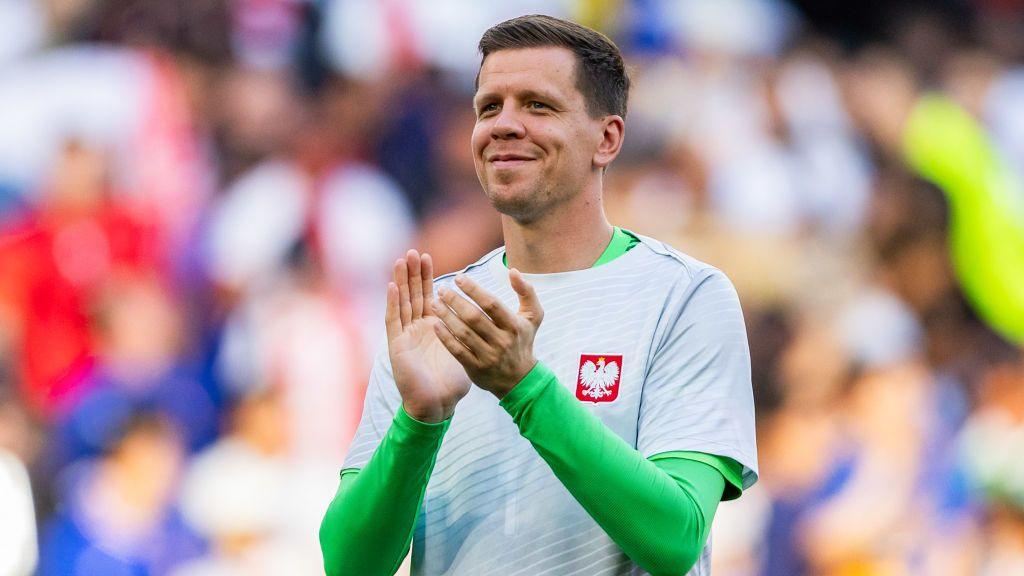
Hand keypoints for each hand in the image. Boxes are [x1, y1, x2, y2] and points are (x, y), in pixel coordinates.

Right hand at [386, 250, 470, 422]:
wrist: (436, 405)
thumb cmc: (451, 383)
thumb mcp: (465, 351)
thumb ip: (471, 335)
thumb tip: (490, 322)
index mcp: (433, 328)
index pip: (428, 296)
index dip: (426, 277)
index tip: (427, 257)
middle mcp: (417, 329)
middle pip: (413, 295)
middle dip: (413, 273)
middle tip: (413, 252)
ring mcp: (405, 336)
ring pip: (402, 302)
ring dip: (401, 282)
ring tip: (402, 261)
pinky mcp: (397, 345)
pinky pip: (393, 320)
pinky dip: (392, 303)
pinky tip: (392, 286)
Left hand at [431, 269, 543, 398]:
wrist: (519, 379)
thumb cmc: (522, 340)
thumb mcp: (533, 316)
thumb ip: (526, 292)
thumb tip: (513, 271)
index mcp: (514, 326)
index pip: (491, 304)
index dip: (474, 290)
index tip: (458, 278)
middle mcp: (502, 341)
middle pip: (474, 317)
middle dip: (455, 301)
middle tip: (442, 289)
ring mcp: (488, 356)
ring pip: (463, 333)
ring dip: (446, 316)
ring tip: (435, 303)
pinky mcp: (476, 368)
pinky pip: (457, 351)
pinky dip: (445, 337)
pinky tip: (436, 324)